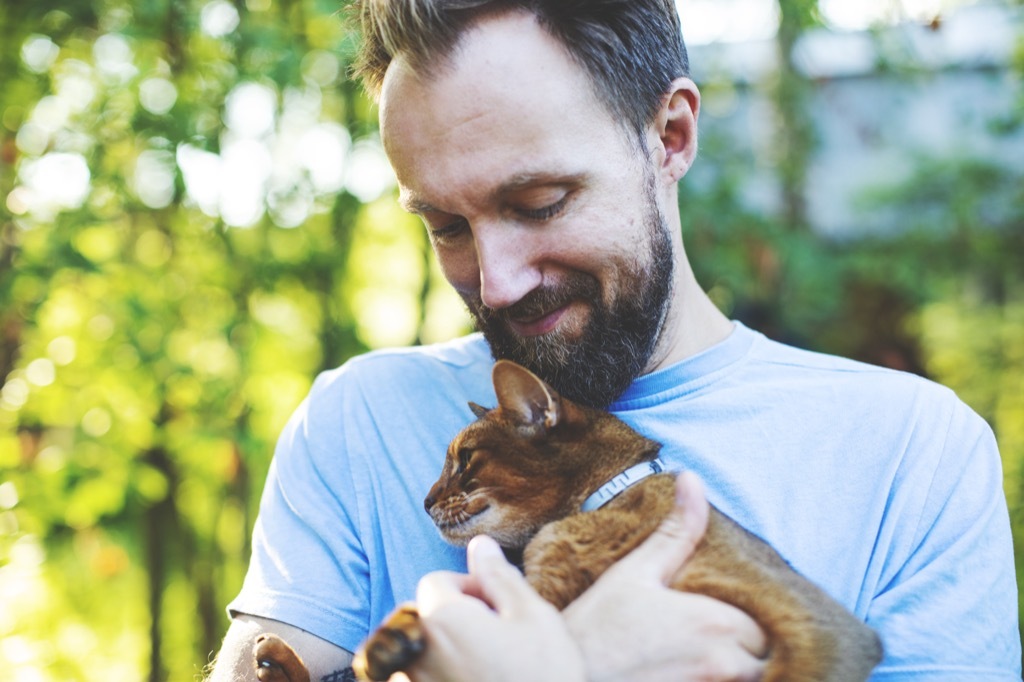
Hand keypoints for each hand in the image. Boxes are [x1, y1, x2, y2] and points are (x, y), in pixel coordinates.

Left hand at [401, 535, 585, 681]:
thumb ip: (500, 577)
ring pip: (417, 652)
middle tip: (497, 639)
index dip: (469, 588)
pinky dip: (437, 678)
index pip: (436, 583)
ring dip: (443, 651)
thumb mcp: (533, 617)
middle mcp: (416, 653)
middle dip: (454, 619)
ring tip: (487, 667)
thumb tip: (479, 544)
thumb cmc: (543, 678)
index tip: (499, 609)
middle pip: (423, 617)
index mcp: (442, 620)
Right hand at [563, 471, 767, 681]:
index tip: (725, 614)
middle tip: (716, 638)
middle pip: (764, 657)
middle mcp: (726, 663)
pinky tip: (692, 675)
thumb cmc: (596, 629)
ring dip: (739, 670)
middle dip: (749, 649)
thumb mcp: (634, 573)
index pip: (765, 623)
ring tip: (707, 658)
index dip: (750, 618)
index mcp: (716, 621)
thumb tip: (692, 479)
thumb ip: (676, 532)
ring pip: (754, 680)